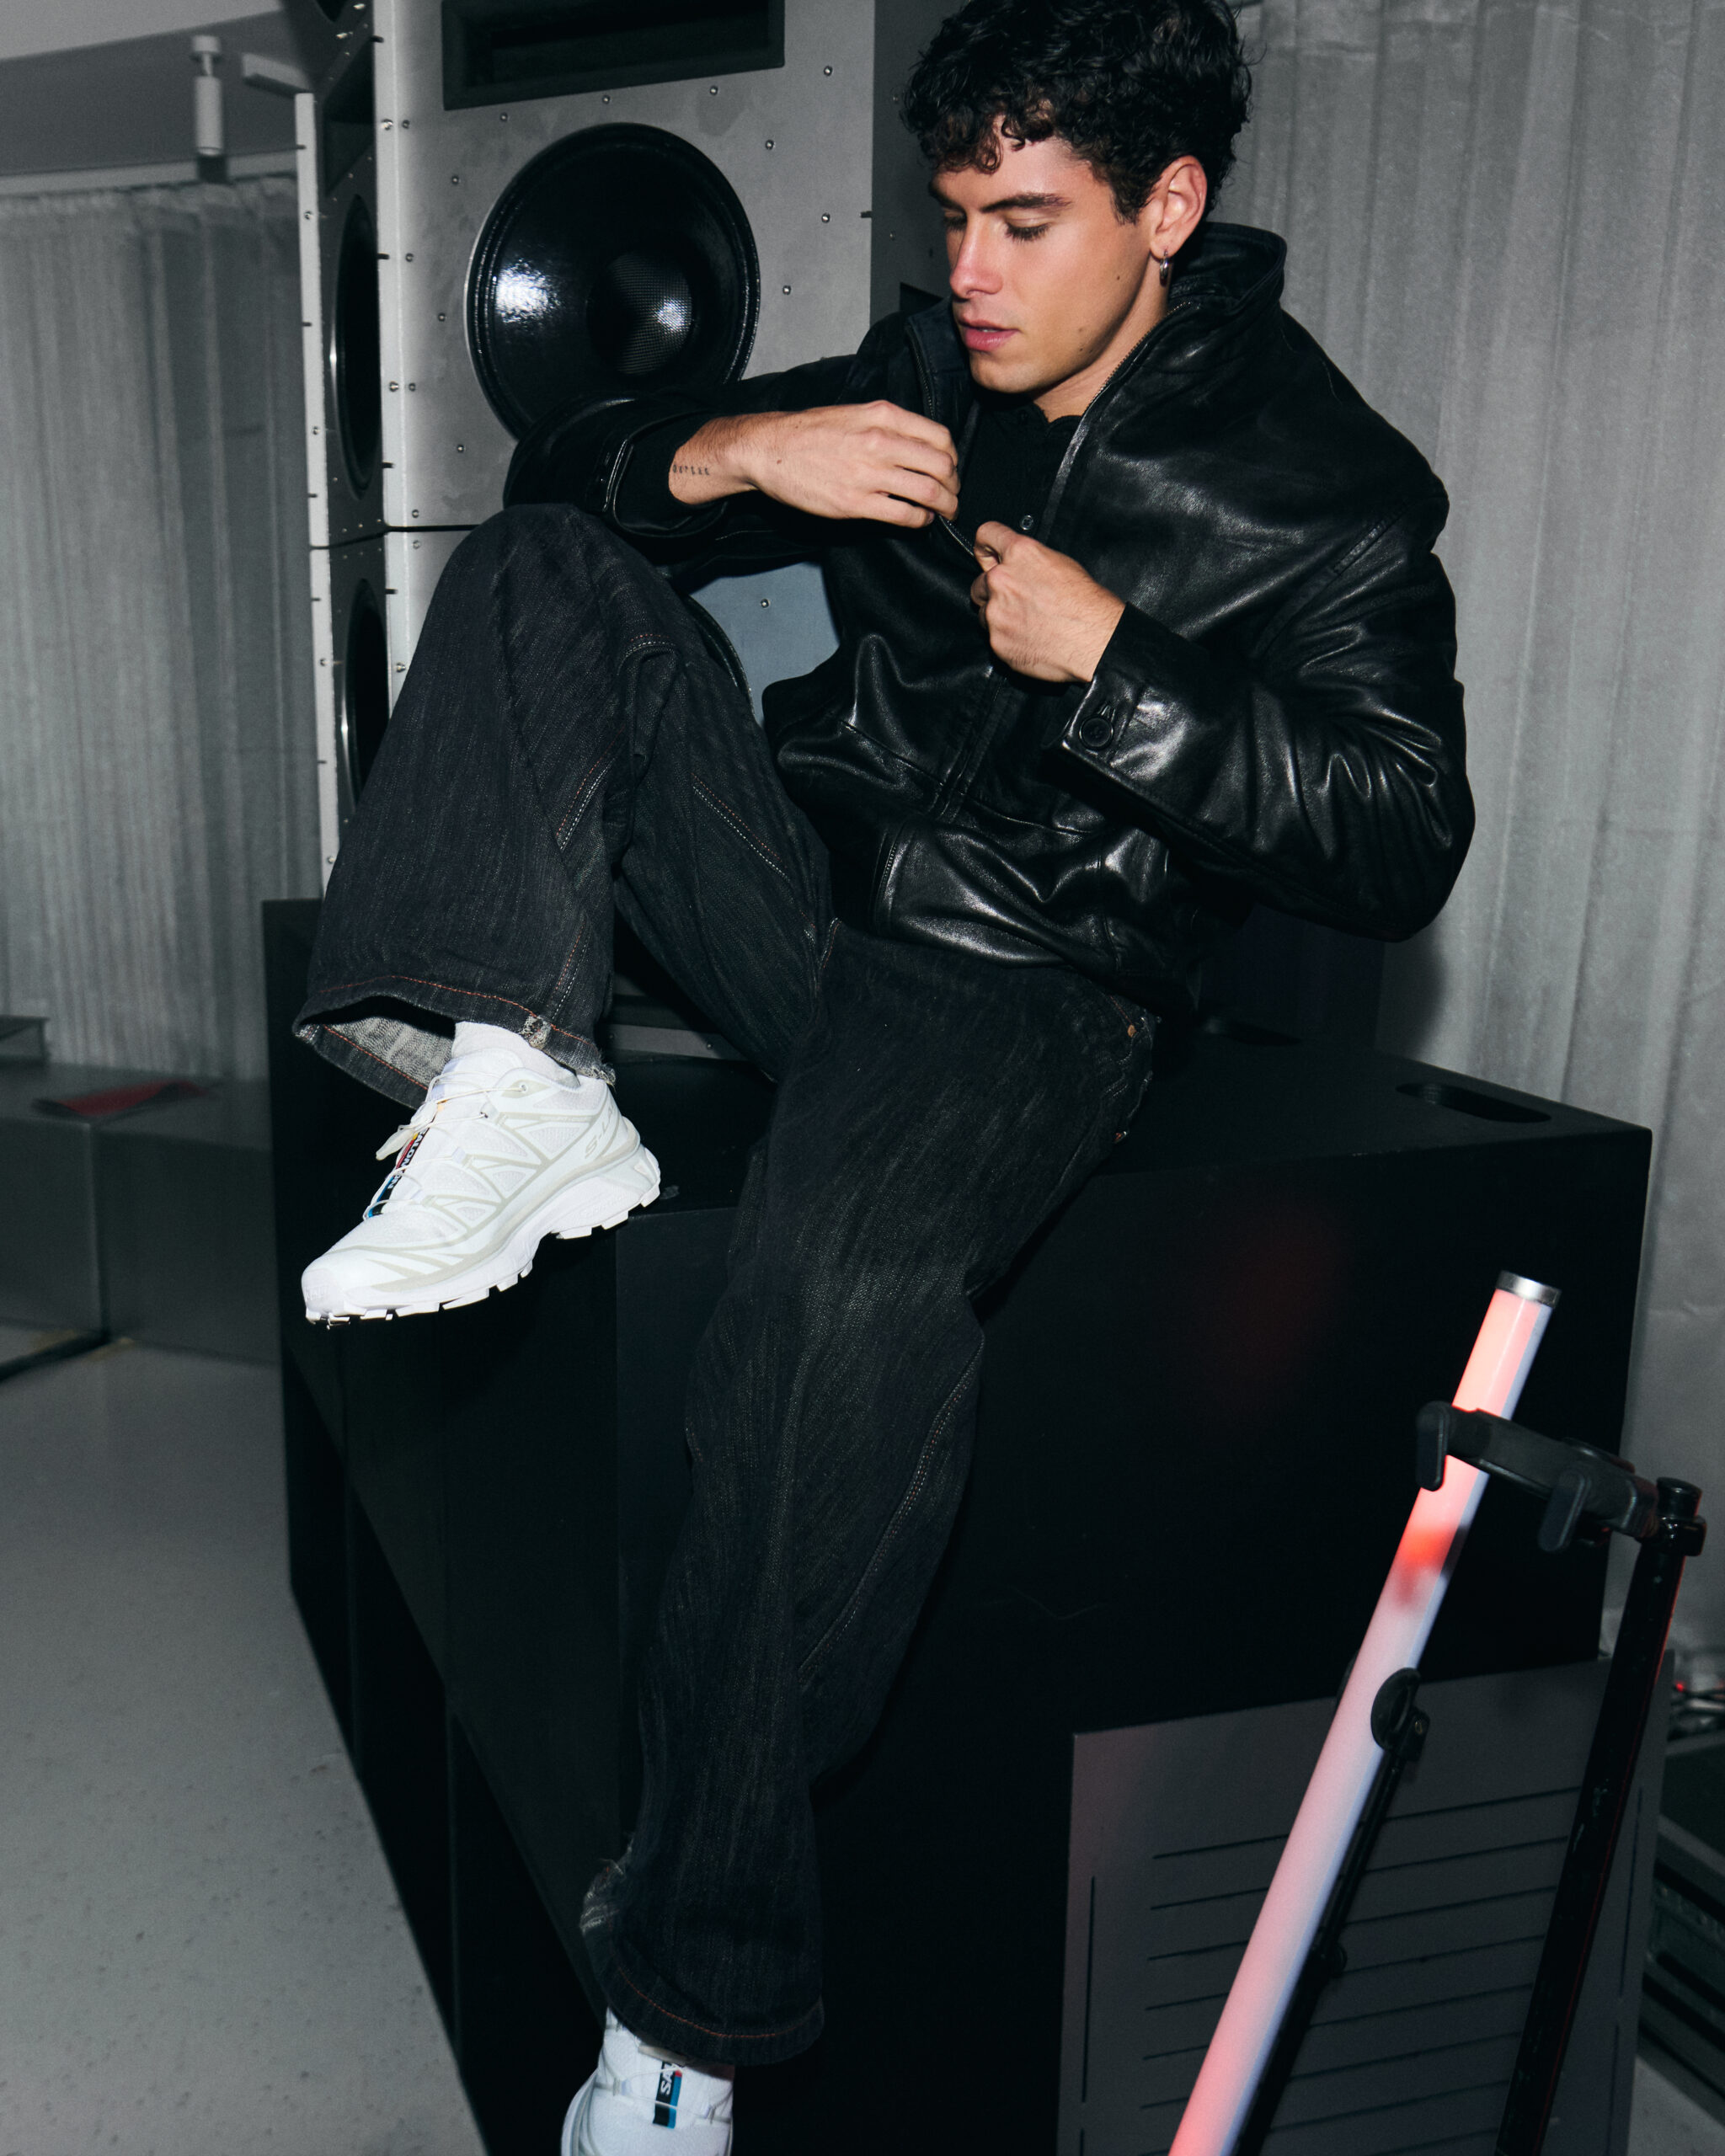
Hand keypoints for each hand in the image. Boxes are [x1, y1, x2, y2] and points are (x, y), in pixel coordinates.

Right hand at [669, 403, 958, 526]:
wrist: (770, 449)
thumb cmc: (809, 432)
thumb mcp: (854, 413)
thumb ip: (889, 426)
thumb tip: (918, 446)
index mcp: (883, 416)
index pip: (940, 437)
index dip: (953, 458)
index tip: (950, 469)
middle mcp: (881, 442)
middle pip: (942, 466)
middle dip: (954, 486)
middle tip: (952, 496)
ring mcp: (870, 474)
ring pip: (929, 493)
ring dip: (944, 506)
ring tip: (943, 512)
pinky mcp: (857, 503)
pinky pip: (905, 515)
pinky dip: (920, 521)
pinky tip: (918, 520)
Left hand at [968, 523, 1125, 682]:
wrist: (1095, 641)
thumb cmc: (1087, 605)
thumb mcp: (1062, 564)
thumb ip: (1029, 562)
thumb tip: (1020, 567)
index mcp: (1020, 554)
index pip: (986, 535)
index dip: (986, 548)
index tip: (987, 556)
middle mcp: (1001, 580)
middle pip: (979, 581)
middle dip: (993, 591)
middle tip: (1016, 601)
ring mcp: (996, 613)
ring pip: (984, 613)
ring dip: (999, 617)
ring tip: (1028, 623)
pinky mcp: (997, 641)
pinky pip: (994, 638)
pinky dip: (1007, 639)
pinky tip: (1030, 639)